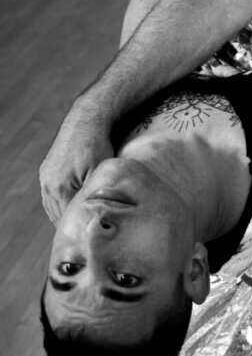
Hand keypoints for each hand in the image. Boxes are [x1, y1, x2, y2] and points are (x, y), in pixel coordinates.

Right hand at [39, 96, 113, 223]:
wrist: (85, 120)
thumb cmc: (99, 145)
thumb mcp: (101, 172)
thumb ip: (95, 195)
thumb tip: (96, 215)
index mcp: (61, 188)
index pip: (69, 220)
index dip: (81, 229)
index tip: (93, 235)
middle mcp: (49, 185)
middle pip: (59, 217)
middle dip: (73, 225)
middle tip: (89, 234)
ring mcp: (45, 178)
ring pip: (53, 208)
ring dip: (65, 216)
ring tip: (82, 223)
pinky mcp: (45, 172)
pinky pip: (50, 197)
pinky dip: (60, 204)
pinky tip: (72, 209)